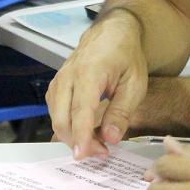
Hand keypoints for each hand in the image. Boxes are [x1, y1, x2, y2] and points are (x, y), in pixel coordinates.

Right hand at [46, 8, 147, 158]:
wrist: (112, 34)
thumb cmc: (126, 57)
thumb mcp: (134, 84)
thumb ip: (122, 112)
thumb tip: (110, 138)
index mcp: (89, 73)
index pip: (80, 111)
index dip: (81, 136)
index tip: (83, 156)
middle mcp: (68, 76)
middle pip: (62, 118)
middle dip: (78, 142)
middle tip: (101, 153)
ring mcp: (59, 80)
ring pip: (56, 117)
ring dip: (72, 136)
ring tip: (97, 143)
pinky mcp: (56, 85)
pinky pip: (55, 111)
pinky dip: (67, 126)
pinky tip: (84, 131)